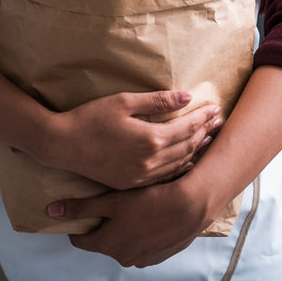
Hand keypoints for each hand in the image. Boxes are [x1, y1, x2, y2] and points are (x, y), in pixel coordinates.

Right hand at [36, 91, 220, 189]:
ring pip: (179, 164)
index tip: (216, 108)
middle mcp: (151, 161)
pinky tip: (187, 163)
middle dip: (205, 132)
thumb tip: (187, 97)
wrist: (63, 144)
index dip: (203, 117)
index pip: (187, 127)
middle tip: (219, 121)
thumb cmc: (90, 118)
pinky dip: (180, 168)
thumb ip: (157, 101)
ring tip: (208, 139)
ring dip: (196, 150)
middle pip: (187, 146)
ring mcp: (142, 175)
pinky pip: (164, 177)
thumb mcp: (123, 102)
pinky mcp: (131, 183)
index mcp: (151, 138)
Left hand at [47, 174, 212, 267]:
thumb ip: (81, 208)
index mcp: (107, 245)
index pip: (80, 241)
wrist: (190, 207)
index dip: (77, 226)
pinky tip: (146, 217)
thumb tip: (52, 211)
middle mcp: (123, 257)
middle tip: (108, 205)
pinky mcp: (159, 256)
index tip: (79, 214)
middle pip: (103, 241)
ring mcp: (142, 258)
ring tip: (130, 209)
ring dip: (122, 230)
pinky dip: (140, 234)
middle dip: (102, 226)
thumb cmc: (149, 201)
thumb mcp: (110, 201)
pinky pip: (141, 245)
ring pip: (123, 243)